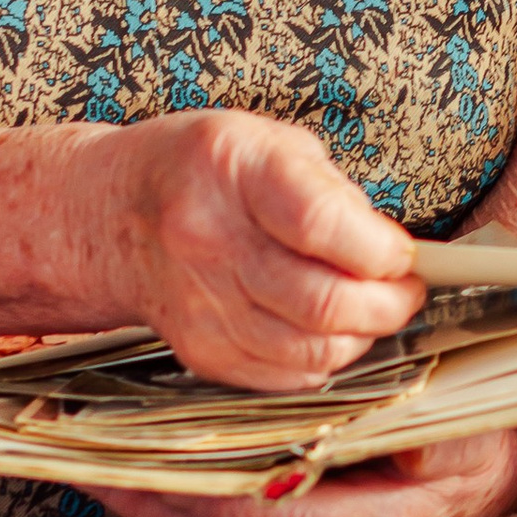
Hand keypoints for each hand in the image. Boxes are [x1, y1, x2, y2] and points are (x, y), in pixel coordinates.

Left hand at [97, 420, 516, 516]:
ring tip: (97, 465)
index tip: (137, 459)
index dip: (197, 490)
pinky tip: (146, 476)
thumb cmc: (483, 431)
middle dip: (154, 500)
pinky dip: (185, 507)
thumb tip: (345, 422)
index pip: (266, 515)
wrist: (509, 465)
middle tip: (87, 461)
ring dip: (157, 506)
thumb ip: (409, 424)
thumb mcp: (462, 422)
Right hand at [104, 107, 421, 391]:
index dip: (379, 251)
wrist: (111, 214)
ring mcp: (198, 302)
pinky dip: (321, 361)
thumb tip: (392, 251)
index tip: (403, 256)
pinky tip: (327, 332)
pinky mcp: (198, 349)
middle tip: (404, 292)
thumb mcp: (269, 141)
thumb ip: (334, 193)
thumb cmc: (204, 170)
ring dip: (361, 338)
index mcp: (231, 168)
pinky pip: (283, 376)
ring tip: (371, 312)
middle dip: (387, 306)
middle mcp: (207, 238)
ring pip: (309, 351)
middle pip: (321, 301)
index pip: (319, 224)